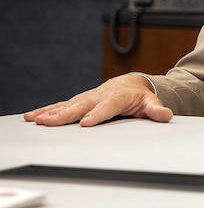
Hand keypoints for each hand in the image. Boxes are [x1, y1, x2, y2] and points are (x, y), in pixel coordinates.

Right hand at [24, 73, 173, 126]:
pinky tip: (33, 117)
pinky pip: (62, 105)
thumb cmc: (140, 95)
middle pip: (81, 106)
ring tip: (37, 120)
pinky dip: (47, 110)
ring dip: (52, 113)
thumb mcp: (152, 102)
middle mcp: (99, 95)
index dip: (96, 115)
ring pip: (68, 105)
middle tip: (51, 122)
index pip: (106, 107)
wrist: (131, 83)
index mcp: (118, 97)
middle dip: (66, 115)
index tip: (85, 123)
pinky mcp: (80, 100)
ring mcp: (88, 97)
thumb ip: (157, 109)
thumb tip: (166, 114)